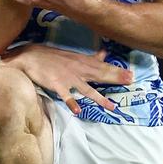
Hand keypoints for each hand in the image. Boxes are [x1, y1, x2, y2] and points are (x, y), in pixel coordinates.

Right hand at [6, 43, 133, 114]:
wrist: (30, 56)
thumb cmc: (52, 57)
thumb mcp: (73, 56)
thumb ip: (90, 58)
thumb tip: (105, 53)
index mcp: (82, 63)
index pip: (103, 67)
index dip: (117, 71)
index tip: (131, 75)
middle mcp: (78, 70)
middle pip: (99, 75)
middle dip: (115, 79)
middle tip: (130, 82)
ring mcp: (67, 78)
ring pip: (86, 89)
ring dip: (99, 98)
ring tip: (111, 107)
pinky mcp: (56, 84)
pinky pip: (65, 95)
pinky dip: (71, 102)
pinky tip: (78, 111)